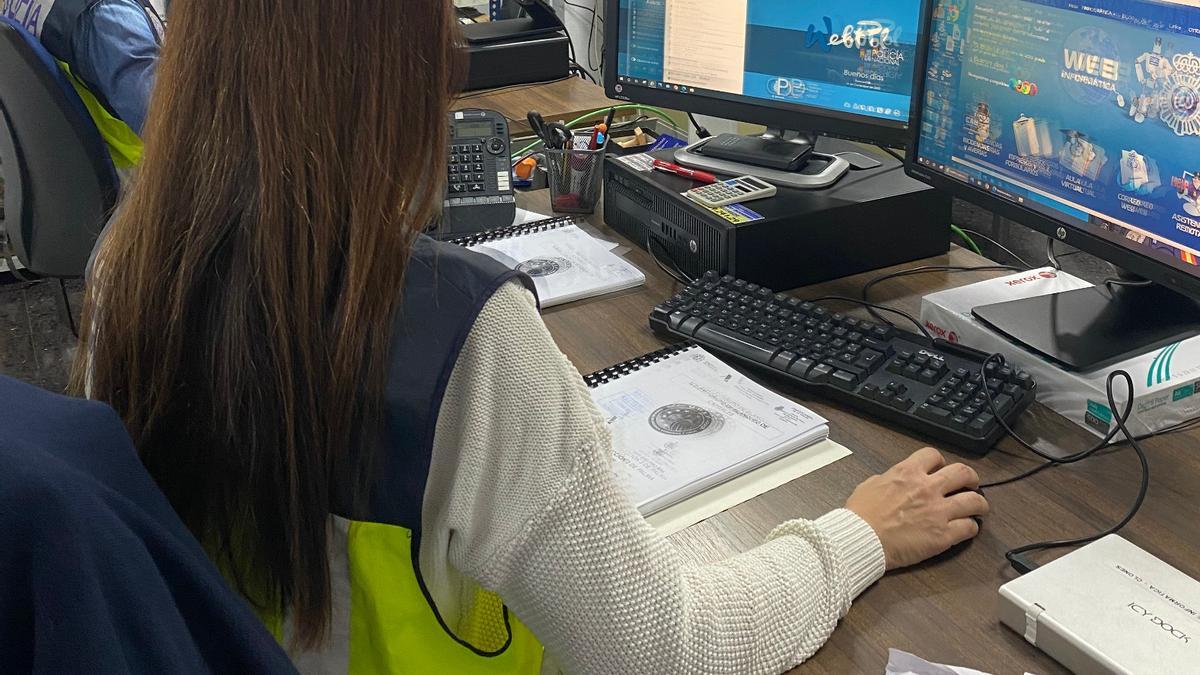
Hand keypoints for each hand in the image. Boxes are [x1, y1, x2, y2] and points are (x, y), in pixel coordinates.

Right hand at [845, 447, 988, 569]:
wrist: (860, 539)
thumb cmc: (860, 516)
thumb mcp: (870, 484)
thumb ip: (889, 479)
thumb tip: (895, 480)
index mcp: (907, 473)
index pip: (934, 455)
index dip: (940, 462)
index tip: (941, 469)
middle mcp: (927, 488)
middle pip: (963, 473)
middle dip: (970, 478)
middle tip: (970, 484)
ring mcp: (938, 512)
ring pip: (975, 500)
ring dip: (980, 503)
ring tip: (978, 507)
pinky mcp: (943, 535)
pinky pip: (969, 528)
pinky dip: (971, 528)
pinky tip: (967, 529)